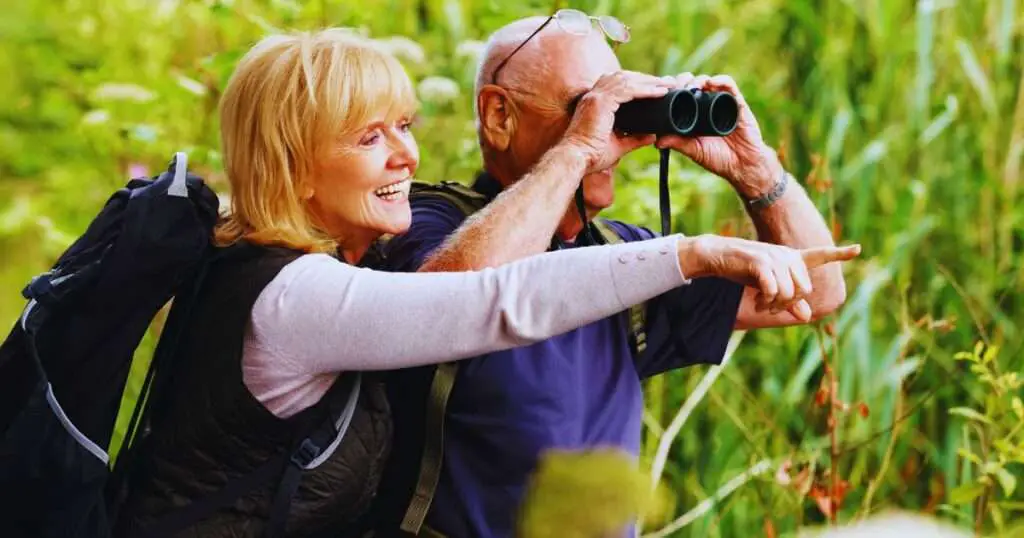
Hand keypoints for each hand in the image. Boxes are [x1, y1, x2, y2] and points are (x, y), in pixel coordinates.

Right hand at [560, 71, 674, 174]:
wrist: (576, 160)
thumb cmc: (591, 156)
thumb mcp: (618, 145)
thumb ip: (634, 139)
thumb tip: (652, 136)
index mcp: (595, 103)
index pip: (618, 85)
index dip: (638, 84)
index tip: (656, 88)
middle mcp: (594, 95)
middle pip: (624, 78)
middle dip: (646, 79)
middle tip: (666, 83)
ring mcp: (596, 96)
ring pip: (627, 80)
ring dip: (649, 81)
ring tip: (667, 85)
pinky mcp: (601, 102)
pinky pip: (628, 89)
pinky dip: (645, 89)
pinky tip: (659, 92)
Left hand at [655, 73, 780, 198]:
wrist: (743, 165)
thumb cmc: (718, 158)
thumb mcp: (694, 150)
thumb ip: (678, 143)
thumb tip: (656, 141)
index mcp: (695, 114)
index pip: (681, 94)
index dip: (671, 88)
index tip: (661, 89)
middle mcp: (707, 105)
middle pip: (693, 83)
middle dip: (682, 81)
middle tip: (675, 87)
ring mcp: (722, 102)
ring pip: (708, 81)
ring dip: (697, 79)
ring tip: (690, 86)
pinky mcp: (737, 102)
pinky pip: (729, 85)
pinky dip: (720, 80)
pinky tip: (710, 82)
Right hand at [678, 235, 861, 320]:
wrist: (718, 256)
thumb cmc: (744, 270)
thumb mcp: (768, 287)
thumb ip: (788, 301)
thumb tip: (807, 317)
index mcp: (792, 258)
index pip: (819, 255)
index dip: (839, 253)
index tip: (858, 249)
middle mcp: (787, 256)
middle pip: (804, 289)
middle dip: (788, 304)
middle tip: (770, 308)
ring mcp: (775, 258)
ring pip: (789, 292)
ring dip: (775, 305)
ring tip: (761, 305)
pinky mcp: (761, 263)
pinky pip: (774, 290)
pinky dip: (766, 301)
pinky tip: (757, 301)